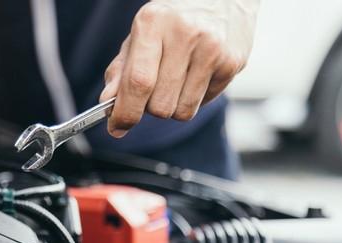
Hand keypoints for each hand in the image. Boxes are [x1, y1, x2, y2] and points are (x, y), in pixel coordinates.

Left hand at [100, 0, 259, 137]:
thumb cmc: (173, 17)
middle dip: (150, 107)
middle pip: (160, 105)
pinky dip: (194, 97)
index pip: (138, 82)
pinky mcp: (233, 63)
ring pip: (183, 112)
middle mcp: (186, 34)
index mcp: (153, 23)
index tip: (117, 127)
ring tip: (175, 78)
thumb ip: (121, 69)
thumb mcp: (140, 33)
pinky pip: (204, 104)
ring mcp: (213, 49)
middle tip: (153, 87)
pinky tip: (196, 72)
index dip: (126, 112)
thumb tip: (108, 103)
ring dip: (173, 105)